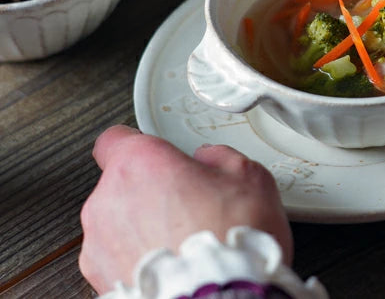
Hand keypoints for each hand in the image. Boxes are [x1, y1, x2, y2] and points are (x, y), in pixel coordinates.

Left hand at [79, 125, 291, 294]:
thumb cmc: (232, 241)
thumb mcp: (249, 178)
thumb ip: (220, 157)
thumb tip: (210, 159)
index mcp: (141, 164)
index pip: (115, 139)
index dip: (139, 146)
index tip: (155, 156)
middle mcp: (110, 199)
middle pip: (122, 184)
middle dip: (152, 192)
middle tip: (190, 205)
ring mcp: (101, 243)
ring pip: (118, 223)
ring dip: (143, 228)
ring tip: (183, 244)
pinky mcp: (102, 279)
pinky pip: (117, 259)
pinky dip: (138, 261)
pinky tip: (173, 267)